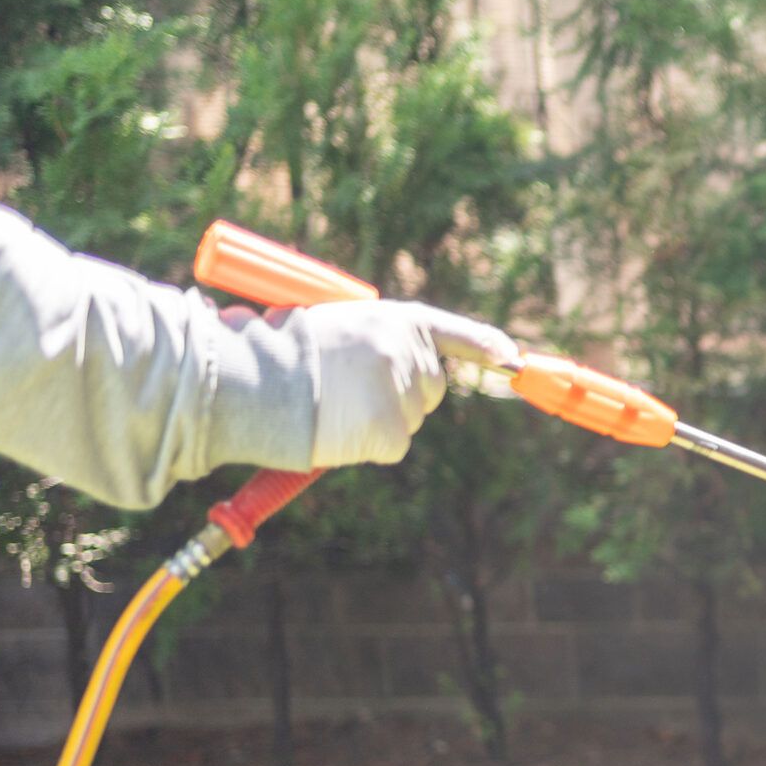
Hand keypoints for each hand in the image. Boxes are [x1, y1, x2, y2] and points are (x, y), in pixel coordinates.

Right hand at [272, 300, 521, 467]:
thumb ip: (379, 341)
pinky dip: (368, 445)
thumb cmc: (282, 351)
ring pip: (410, 418)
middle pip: (431, 387)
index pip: (454, 333)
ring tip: (333, 406)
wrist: (253, 380)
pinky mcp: (392, 431)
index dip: (485, 345)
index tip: (512, 357)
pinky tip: (336, 430)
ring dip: (380, 419)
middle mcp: (407, 353)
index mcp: (395, 320)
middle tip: (353, 391)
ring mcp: (403, 393)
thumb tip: (411, 365)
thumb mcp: (338, 326)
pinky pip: (392, 445)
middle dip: (404, 394)